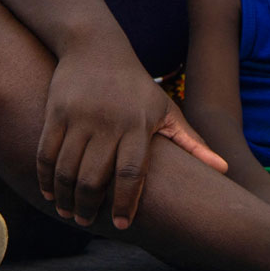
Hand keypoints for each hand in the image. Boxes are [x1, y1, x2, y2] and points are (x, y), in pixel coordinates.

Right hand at [36, 48, 225, 229]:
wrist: (95, 47)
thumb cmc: (136, 86)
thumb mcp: (166, 109)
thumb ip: (191, 142)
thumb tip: (224, 168)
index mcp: (139, 125)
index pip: (132, 174)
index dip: (126, 203)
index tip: (122, 224)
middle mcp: (109, 122)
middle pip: (94, 178)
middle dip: (87, 206)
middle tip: (85, 221)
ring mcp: (80, 117)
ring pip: (68, 169)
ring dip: (65, 197)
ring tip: (68, 212)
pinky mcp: (57, 112)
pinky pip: (47, 152)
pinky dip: (45, 177)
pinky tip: (49, 192)